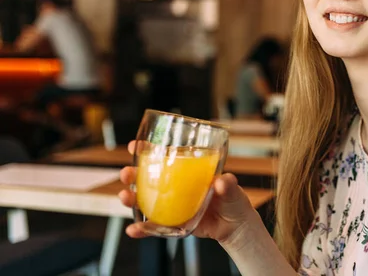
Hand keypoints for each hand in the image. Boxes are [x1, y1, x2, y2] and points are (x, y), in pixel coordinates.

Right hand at [118, 141, 258, 244]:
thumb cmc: (233, 200)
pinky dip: (142, 229)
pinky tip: (133, 230)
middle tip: (126, 173)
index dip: (147, 151)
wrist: (235, 226)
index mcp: (186, 173)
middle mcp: (175, 187)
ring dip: (131, 198)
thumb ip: (227, 184)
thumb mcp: (232, 189)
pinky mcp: (172, 224)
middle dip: (131, 174)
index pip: (164, 158)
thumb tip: (221, 181)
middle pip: (147, 178)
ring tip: (125, 197)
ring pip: (144, 201)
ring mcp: (171, 206)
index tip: (136, 145)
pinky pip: (154, 227)